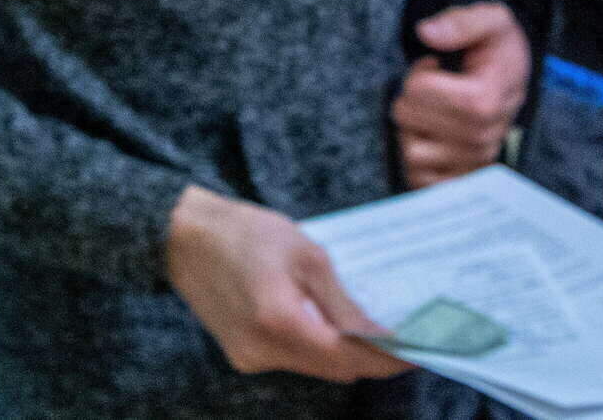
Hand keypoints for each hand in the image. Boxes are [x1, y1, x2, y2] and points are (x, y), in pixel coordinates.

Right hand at [164, 184, 410, 382]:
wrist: (181, 236)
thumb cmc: (245, 232)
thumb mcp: (306, 254)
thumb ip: (343, 301)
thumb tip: (381, 333)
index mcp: (281, 322)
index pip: (350, 358)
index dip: (389, 358)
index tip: (421, 348)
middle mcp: (264, 351)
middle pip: (335, 370)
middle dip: (371, 358)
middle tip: (403, 336)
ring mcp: (250, 357)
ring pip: (314, 367)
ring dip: (343, 352)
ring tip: (368, 326)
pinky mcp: (241, 354)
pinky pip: (292, 360)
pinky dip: (315, 347)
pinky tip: (324, 322)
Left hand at [392, 1, 529, 188]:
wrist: (512, 75)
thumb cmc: (497, 49)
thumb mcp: (490, 20)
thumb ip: (459, 22)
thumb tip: (426, 32)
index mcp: (487, 100)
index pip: (419, 90)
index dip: (420, 72)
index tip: (437, 66)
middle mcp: (482, 138)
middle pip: (408, 118)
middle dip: (412, 98)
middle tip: (434, 89)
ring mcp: (473, 162)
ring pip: (410, 151)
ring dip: (413, 129)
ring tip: (433, 113)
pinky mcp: (463, 179)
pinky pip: (421, 180)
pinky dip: (419, 160)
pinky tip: (432, 138)